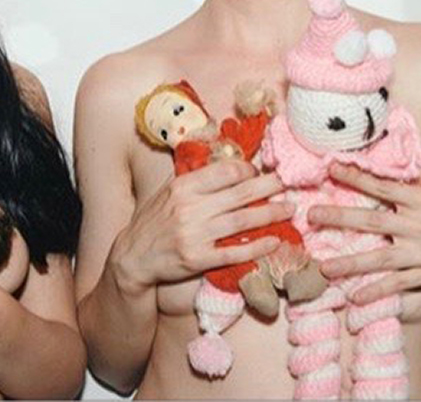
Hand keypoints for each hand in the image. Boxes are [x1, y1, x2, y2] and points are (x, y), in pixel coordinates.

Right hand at [110, 160, 291, 294]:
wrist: (132, 257)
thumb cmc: (153, 220)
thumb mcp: (167, 191)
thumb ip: (194, 177)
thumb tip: (226, 161)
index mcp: (183, 186)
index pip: (225, 171)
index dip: (248, 170)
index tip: (258, 173)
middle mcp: (189, 208)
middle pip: (240, 194)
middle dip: (268, 188)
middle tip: (287, 184)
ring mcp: (194, 235)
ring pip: (242, 221)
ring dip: (270, 215)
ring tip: (288, 209)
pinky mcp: (198, 259)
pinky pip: (235, 252)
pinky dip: (257, 247)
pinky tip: (274, 241)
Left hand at [309, 162, 420, 305]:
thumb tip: (400, 160)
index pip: (383, 185)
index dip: (356, 176)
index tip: (330, 168)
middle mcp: (419, 226)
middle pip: (372, 220)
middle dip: (339, 217)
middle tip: (311, 216)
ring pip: (379, 259)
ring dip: (349, 263)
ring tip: (322, 266)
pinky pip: (397, 285)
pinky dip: (376, 292)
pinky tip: (354, 297)